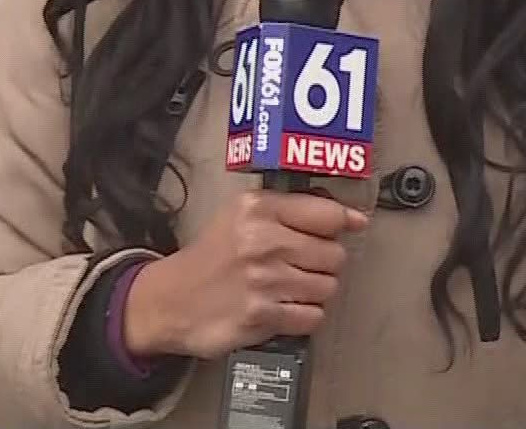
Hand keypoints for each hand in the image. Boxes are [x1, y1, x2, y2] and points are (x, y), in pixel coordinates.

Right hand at [121, 188, 367, 360]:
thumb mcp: (240, 215)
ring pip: (328, 287)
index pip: (327, 214)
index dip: (345, 222)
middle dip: (325, 262)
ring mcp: (263, 281)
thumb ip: (290, 209)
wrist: (171, 300)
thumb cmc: (212, 256)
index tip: (354, 225)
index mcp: (257, 209)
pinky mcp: (262, 316)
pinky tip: (283, 308)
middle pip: (334, 255)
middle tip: (302, 265)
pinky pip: (313, 317)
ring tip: (289, 287)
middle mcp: (262, 241)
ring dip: (315, 291)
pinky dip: (304, 316)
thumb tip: (348, 216)